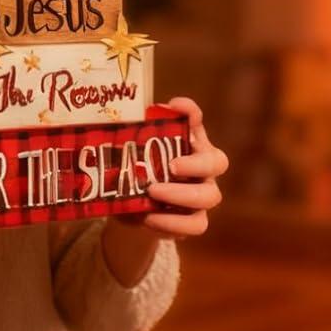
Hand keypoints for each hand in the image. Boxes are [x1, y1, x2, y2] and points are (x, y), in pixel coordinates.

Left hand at [141, 96, 228, 239]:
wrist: (135, 211)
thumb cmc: (139, 173)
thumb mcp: (131, 156)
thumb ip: (128, 142)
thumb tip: (113, 127)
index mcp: (189, 143)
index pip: (196, 121)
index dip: (190, 112)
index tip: (174, 106)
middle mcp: (203, 167)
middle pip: (217, 161)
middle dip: (195, 163)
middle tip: (171, 166)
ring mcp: (204, 194)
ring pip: (210, 196)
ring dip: (180, 194)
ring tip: (153, 192)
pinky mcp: (196, 220)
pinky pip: (195, 224)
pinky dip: (172, 222)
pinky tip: (150, 218)